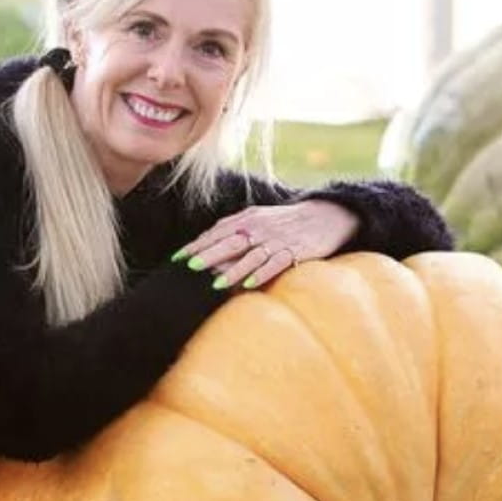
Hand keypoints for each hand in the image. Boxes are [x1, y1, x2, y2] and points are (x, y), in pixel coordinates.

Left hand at [172, 200, 360, 289]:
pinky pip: (276, 263)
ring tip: (216, 284)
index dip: (197, 245)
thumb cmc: (283, 222)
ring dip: (233, 270)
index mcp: (247, 219)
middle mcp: (259, 228)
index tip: (178, 258)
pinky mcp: (295, 251)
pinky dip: (262, 274)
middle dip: (210, 254)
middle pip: (231, 242)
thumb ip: (232, 229)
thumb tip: (206, 245)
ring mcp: (277, 240)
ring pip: (251, 256)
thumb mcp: (256, 219)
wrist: (323, 216)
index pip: (217, 232)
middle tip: (192, 267)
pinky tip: (250, 284)